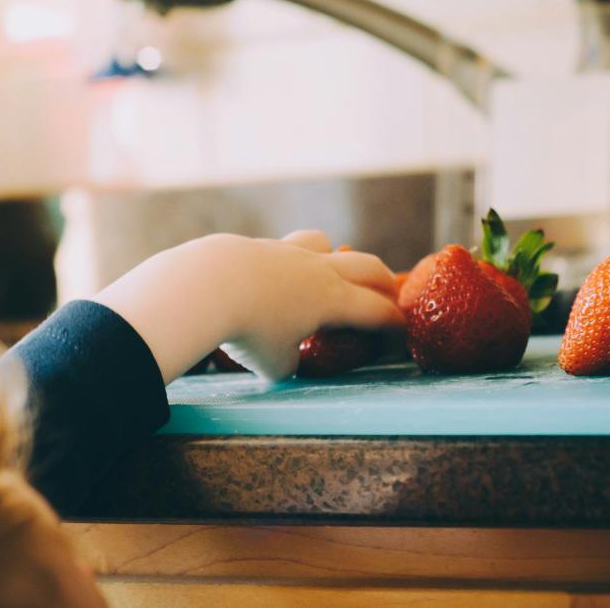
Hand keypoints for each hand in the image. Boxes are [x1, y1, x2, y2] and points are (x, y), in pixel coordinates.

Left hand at [93, 231, 402, 381]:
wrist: (207, 286)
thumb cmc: (248, 331)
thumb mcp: (275, 365)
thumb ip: (289, 363)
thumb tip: (286, 360)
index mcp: (333, 300)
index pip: (377, 311)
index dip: (394, 324)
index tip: (402, 332)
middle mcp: (318, 270)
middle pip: (366, 266)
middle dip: (382, 281)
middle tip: (389, 294)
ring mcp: (287, 252)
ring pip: (324, 244)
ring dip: (336, 257)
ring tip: (330, 272)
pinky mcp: (258, 246)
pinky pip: (285, 248)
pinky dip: (290, 262)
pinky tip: (275, 276)